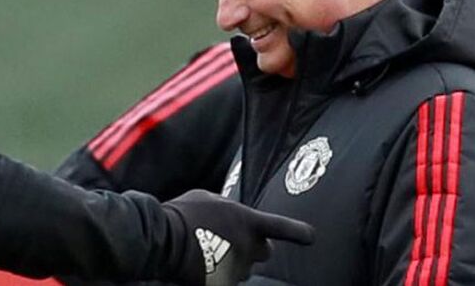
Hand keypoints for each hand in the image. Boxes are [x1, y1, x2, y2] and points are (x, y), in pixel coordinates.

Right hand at [162, 189, 313, 285]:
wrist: (164, 239)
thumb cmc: (183, 214)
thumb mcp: (207, 198)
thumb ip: (227, 205)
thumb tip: (231, 210)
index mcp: (247, 221)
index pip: (284, 228)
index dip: (300, 233)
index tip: (310, 237)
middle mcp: (248, 246)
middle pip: (266, 252)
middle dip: (256, 248)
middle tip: (237, 243)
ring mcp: (237, 268)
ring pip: (244, 268)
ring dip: (234, 261)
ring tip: (209, 252)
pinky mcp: (223, 284)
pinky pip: (226, 280)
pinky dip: (217, 275)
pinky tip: (200, 265)